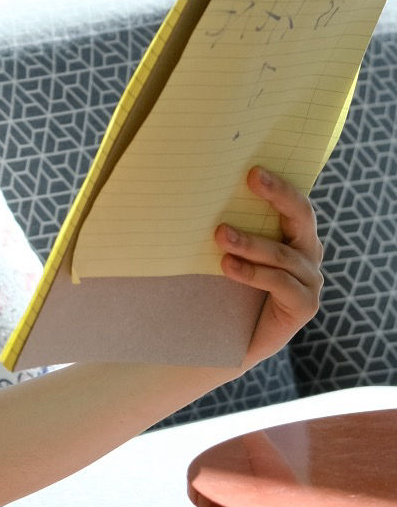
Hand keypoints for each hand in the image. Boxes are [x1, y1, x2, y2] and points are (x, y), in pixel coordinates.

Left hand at [216, 166, 323, 370]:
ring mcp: (310, 280)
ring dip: (250, 242)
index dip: (278, 185)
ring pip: (282, 254)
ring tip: (220, 235)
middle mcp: (308, 252)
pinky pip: (281, 283)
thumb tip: (196, 189)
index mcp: (294, 232)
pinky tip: (228, 267)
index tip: (253, 170)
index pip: (293, 201)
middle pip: (301, 217)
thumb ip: (227, 223)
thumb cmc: (224, 284)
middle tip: (251, 178)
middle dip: (278, 195)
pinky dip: (253, 273)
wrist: (228, 337)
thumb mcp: (227, 249)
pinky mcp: (305, 305)